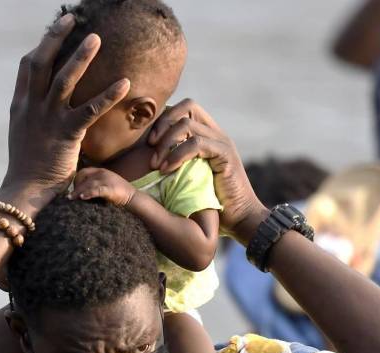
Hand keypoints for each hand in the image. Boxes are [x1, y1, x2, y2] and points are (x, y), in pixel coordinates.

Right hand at [0, 14, 131, 211]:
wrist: (24, 194)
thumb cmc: (28, 171)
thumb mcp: (24, 137)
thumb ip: (34, 119)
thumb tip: (45, 109)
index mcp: (20, 107)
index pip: (27, 67)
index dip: (42, 47)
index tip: (55, 34)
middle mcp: (31, 108)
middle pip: (41, 63)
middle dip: (55, 38)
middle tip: (71, 19)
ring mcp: (47, 120)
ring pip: (64, 79)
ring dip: (81, 57)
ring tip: (97, 38)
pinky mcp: (65, 135)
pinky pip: (90, 110)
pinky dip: (108, 95)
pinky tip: (126, 83)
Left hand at [71, 167, 136, 207]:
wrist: (132, 197)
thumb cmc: (118, 193)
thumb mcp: (105, 183)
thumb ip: (94, 183)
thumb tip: (80, 190)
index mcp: (101, 171)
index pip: (83, 172)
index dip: (76, 180)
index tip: (74, 190)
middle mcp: (103, 173)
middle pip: (84, 177)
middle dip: (76, 187)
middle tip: (70, 197)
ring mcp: (107, 180)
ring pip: (88, 184)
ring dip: (78, 191)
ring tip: (72, 198)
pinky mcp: (110, 189)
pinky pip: (97, 190)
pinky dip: (89, 193)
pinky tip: (82, 197)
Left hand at [145, 99, 267, 239]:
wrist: (239, 220)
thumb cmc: (207, 204)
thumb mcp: (184, 177)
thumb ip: (171, 162)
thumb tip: (140, 161)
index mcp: (207, 134)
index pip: (184, 108)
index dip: (163, 118)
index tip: (147, 141)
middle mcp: (216, 133)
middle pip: (187, 106)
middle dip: (163, 123)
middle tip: (149, 147)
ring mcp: (222, 142)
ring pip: (187, 124)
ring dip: (166, 142)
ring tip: (155, 164)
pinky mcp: (226, 155)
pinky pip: (197, 143)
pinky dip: (177, 155)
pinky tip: (166, 170)